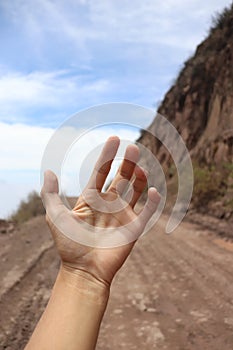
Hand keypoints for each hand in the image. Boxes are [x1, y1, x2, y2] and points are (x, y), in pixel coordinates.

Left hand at [41, 136, 159, 288]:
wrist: (84, 270)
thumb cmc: (69, 245)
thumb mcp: (55, 216)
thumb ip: (50, 194)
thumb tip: (49, 171)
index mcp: (92, 198)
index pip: (101, 171)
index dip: (107, 155)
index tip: (115, 139)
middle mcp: (109, 203)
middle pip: (121, 177)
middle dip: (127, 162)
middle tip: (133, 148)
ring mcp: (123, 214)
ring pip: (135, 190)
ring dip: (139, 177)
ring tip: (140, 168)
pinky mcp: (134, 228)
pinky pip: (148, 211)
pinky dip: (153, 201)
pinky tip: (153, 190)